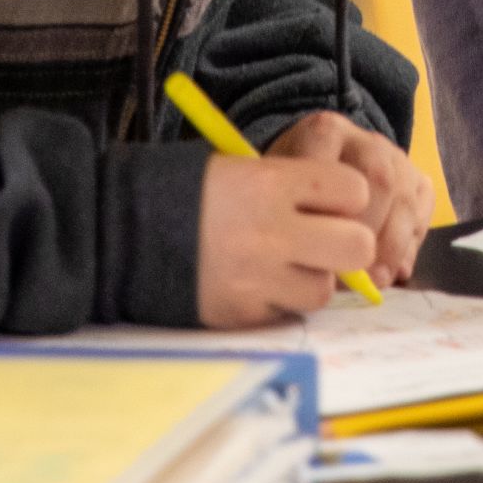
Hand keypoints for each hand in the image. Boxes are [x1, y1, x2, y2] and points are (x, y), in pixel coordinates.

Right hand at [195, 147, 381, 324]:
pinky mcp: (241, 314)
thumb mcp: (241, 169)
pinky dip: (277, 302)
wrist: (125, 232)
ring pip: (323, 289)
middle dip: (349, 244)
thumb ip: (295, 188)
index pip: (354, 189)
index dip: (348, 196)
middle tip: (326, 241)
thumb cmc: (191, 194)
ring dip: (310, 279)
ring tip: (281, 265)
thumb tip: (351, 215)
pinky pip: (285, 313)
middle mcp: (270, 231)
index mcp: (271, 183)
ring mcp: (256, 278)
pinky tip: (255, 284)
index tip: (332, 200)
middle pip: (357, 246)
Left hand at [270, 109, 429, 284]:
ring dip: (392, 245)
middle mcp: (366, 139)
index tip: (320, 249)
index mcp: (325, 132)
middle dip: (369, 230)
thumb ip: (298, 220)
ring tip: (376, 279)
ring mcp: (397, 158)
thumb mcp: (281, 192)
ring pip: (405, 198)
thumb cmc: (295, 188)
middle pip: (379, 179)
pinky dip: (412, 243)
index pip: (334, 167)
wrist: (323, 164)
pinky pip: (424, 210)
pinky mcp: (419, 179)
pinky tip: (396, 268)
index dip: (333, 214)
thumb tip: (331, 268)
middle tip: (353, 268)